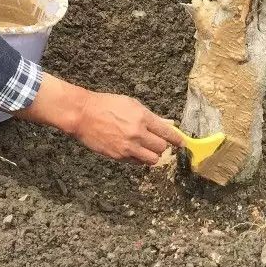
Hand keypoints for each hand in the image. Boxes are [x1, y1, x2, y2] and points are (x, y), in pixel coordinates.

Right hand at [68, 92, 185, 164]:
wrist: (83, 115)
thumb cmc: (106, 105)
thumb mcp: (131, 104)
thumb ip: (151, 116)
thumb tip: (167, 123)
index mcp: (142, 117)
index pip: (167, 132)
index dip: (177, 139)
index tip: (182, 143)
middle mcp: (137, 133)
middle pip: (161, 148)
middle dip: (162, 145)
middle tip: (157, 141)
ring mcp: (128, 146)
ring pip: (152, 159)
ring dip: (152, 155)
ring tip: (146, 148)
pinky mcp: (119, 156)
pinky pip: (137, 162)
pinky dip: (139, 158)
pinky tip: (134, 150)